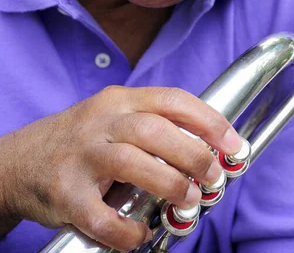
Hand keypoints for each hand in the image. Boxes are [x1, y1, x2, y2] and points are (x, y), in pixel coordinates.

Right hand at [0, 86, 240, 249]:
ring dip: (170, 184)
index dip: (208, 120)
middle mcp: (101, 123)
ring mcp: (82, 157)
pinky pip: (101, 217)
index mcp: (120, 101)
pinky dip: (128, 231)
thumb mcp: (116, 118)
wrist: (22, 161)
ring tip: (188, 200)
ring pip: (133, 164)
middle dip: (194, 154)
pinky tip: (139, 234)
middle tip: (214, 177)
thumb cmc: (82, 142)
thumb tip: (209, 148)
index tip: (232, 143)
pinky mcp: (65, 194)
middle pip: (155, 129)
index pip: (172, 99)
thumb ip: (155, 126)